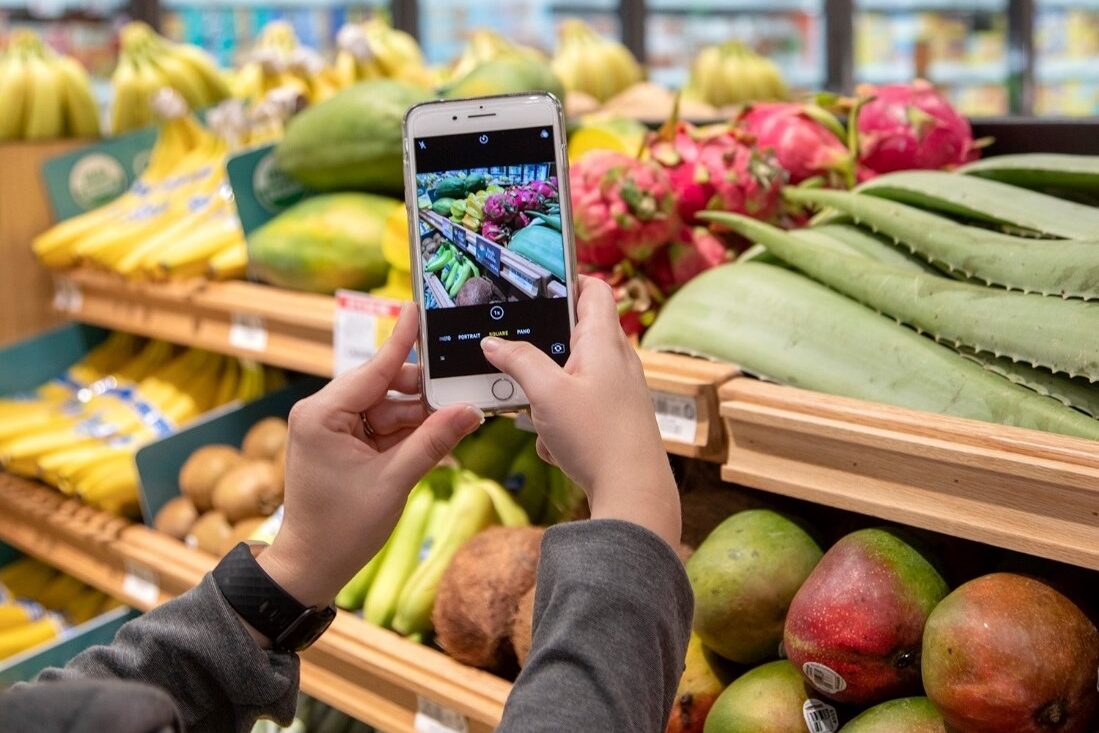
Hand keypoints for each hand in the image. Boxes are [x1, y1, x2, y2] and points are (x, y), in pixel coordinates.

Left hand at [257, 304, 483, 608]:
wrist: (312, 566)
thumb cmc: (341, 528)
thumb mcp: (394, 481)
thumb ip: (433, 442)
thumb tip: (471, 411)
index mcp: (322, 414)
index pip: (373, 369)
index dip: (402, 342)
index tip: (417, 310)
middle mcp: (322, 413)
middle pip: (384, 386)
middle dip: (423, 394)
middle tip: (462, 394)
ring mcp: (333, 428)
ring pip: (388, 408)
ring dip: (420, 417)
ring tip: (456, 422)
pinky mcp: (343, 444)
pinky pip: (383, 427)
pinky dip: (408, 434)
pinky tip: (437, 438)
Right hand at [480, 276, 679, 547]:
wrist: (633, 491)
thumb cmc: (597, 436)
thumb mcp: (546, 393)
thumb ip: (519, 361)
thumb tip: (494, 342)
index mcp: (604, 341)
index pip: (594, 289)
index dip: (567, 281)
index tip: (536, 288)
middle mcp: (617, 360)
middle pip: (576, 334)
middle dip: (543, 349)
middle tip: (517, 359)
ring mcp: (618, 389)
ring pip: (571, 376)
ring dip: (547, 394)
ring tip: (536, 415)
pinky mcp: (615, 417)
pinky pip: (578, 407)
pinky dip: (561, 422)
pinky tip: (556, 445)